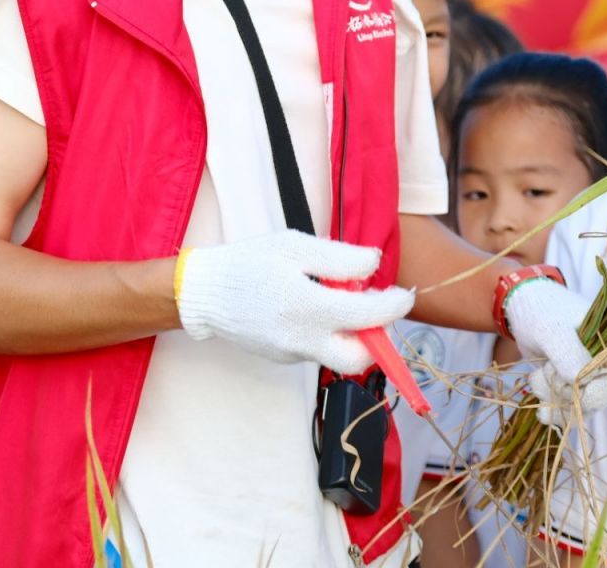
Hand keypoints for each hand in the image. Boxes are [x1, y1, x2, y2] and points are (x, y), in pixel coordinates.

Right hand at [176, 230, 412, 370]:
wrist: (202, 292)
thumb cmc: (250, 262)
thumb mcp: (296, 247)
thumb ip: (340, 259)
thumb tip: (375, 266)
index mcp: (309, 309)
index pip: (369, 317)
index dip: (395, 306)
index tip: (404, 294)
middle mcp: (303, 340)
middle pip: (359, 360)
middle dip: (377, 338)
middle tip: (373, 308)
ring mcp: (292, 354)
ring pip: (337, 355)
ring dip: (351, 333)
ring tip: (337, 298)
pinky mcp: (282, 357)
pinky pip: (316, 349)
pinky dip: (327, 332)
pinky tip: (312, 306)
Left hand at [503, 278, 606, 424]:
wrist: (523, 307)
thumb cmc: (542, 310)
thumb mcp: (552, 329)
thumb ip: (568, 354)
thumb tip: (585, 383)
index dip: (584, 391)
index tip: (559, 377)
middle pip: (594, 400)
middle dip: (564, 393)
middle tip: (544, 369)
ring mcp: (591, 375)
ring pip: (579, 407)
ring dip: (553, 398)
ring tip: (536, 376)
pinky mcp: (574, 383)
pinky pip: (570, 408)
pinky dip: (554, 409)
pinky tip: (542, 409)